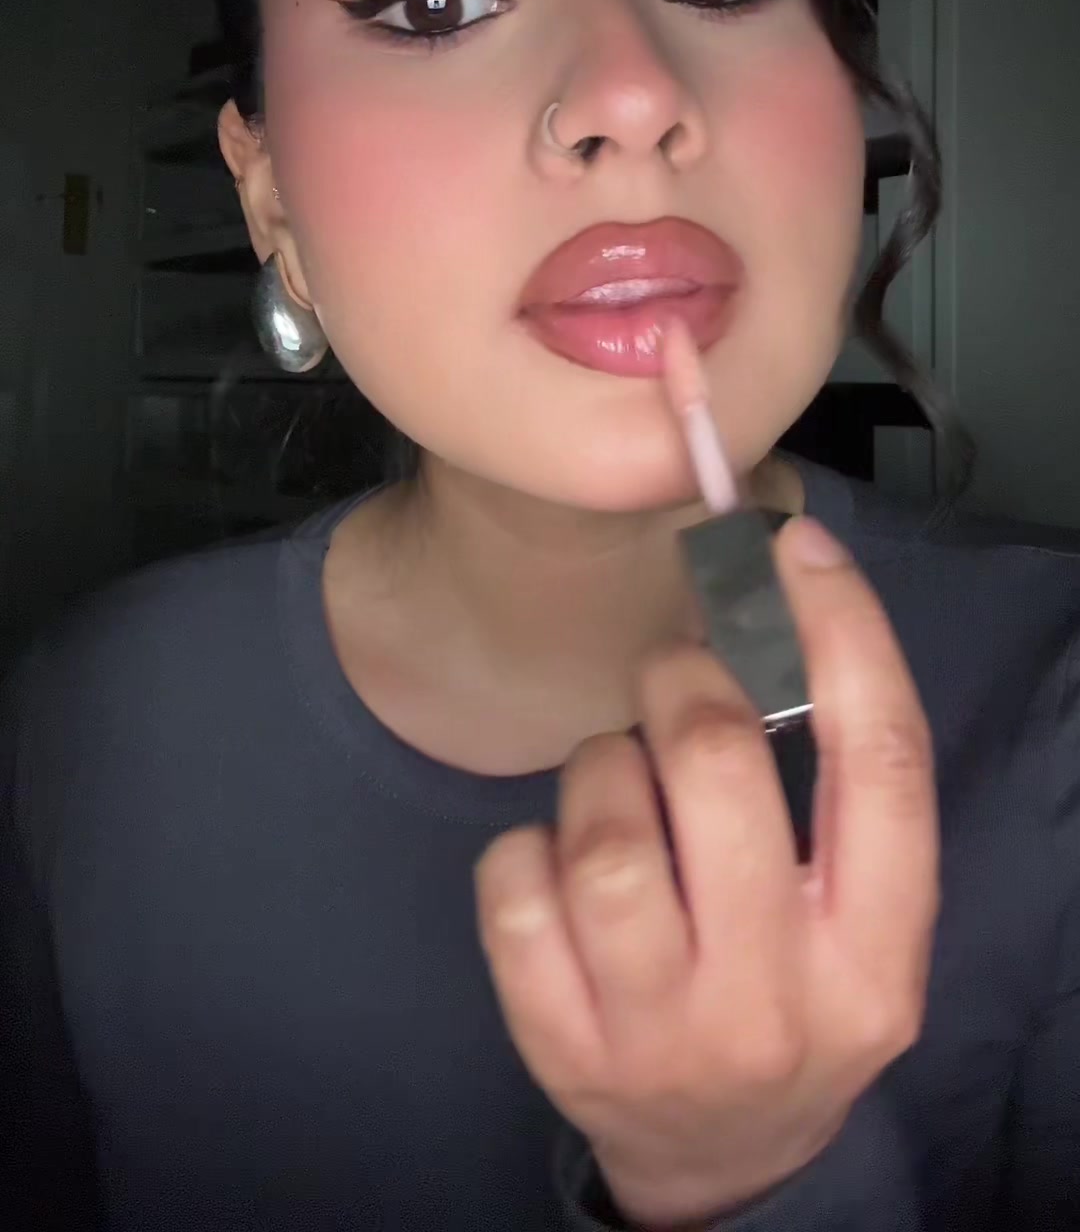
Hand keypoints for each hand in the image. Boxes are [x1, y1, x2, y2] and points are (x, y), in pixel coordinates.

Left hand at [474, 517, 938, 1229]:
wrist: (720, 1162)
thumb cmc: (792, 996)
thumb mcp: (856, 921)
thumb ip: (835, 797)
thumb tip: (767, 607)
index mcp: (877, 956)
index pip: (881, 763)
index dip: (844, 634)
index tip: (796, 548)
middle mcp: (779, 1002)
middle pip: (720, 768)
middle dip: (681, 684)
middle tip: (672, 677)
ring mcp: (663, 1034)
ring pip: (605, 830)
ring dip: (599, 771)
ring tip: (613, 788)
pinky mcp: (562, 1047)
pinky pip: (513, 885)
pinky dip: (522, 847)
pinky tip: (553, 867)